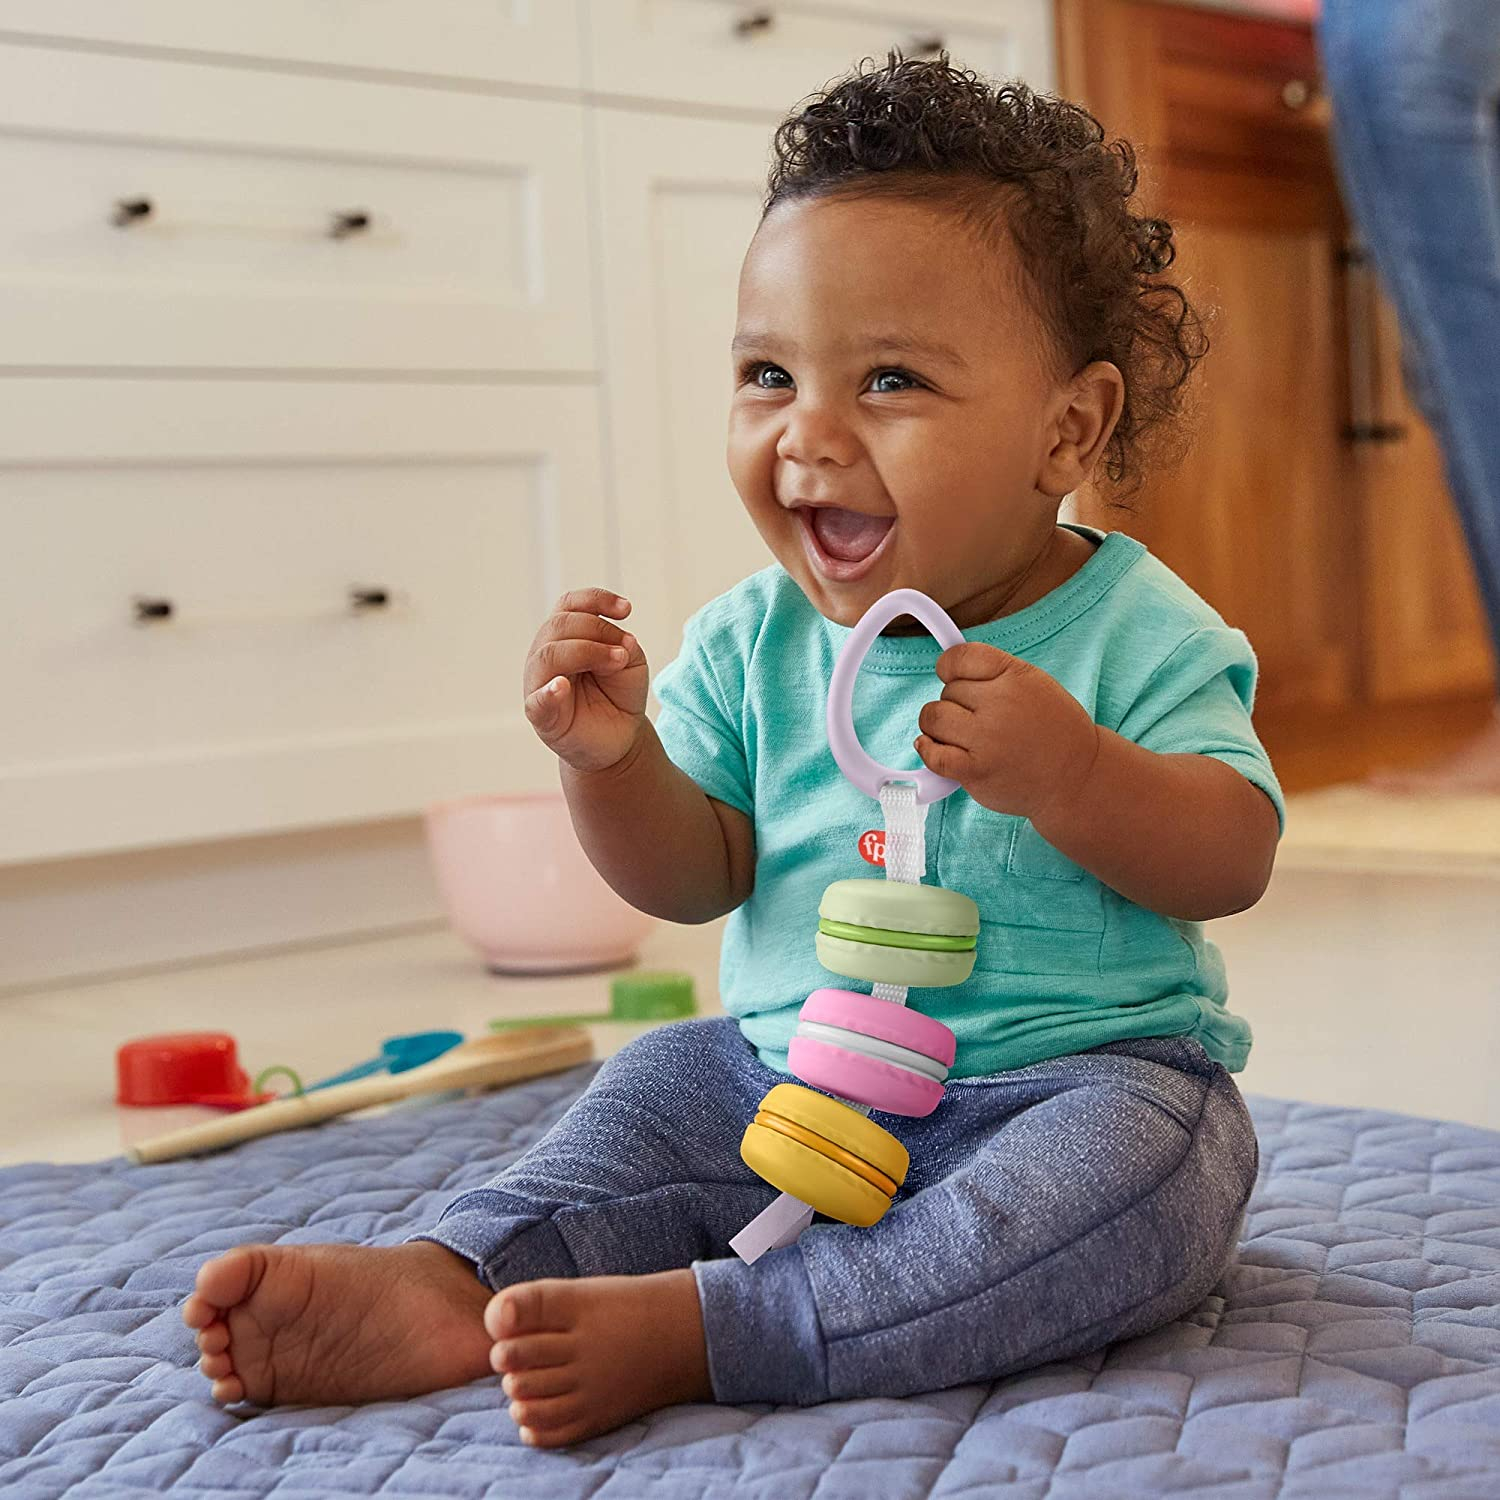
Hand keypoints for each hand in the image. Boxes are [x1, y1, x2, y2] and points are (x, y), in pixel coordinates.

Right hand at [523, 588, 648, 771]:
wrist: (618, 738)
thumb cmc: (618, 695)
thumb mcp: (630, 662)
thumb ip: (620, 644)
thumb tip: (613, 645)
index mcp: (564, 637)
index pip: (569, 605)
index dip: (596, 599)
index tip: (627, 610)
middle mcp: (546, 655)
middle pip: (560, 625)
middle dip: (598, 630)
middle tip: (625, 652)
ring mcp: (539, 684)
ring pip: (549, 655)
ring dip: (588, 652)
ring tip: (616, 662)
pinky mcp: (542, 716)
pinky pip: (537, 701)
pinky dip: (548, 692)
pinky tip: (562, 686)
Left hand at [914, 643, 1099, 819]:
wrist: (1076, 778)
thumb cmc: (1053, 731)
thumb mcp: (1034, 684)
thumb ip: (994, 674)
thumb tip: (946, 668)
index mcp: (1015, 676)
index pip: (958, 657)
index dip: (949, 668)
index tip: (952, 679)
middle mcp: (1000, 703)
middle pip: (947, 691)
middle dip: (956, 705)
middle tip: (978, 720)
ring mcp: (987, 738)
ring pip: (933, 718)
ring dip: (938, 727)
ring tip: (958, 735)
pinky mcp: (975, 771)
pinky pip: (932, 754)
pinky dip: (928, 750)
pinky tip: (936, 748)